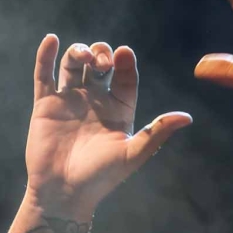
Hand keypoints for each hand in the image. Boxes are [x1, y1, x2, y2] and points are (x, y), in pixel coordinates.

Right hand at [25, 36, 191, 217]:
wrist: (65, 192)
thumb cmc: (102, 177)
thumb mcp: (133, 154)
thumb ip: (157, 132)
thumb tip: (188, 117)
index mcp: (119, 111)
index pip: (126, 78)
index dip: (125, 63)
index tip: (124, 54)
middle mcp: (95, 102)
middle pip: (100, 64)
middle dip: (101, 54)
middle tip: (102, 63)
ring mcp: (70, 101)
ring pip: (73, 64)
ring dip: (78, 52)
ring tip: (82, 57)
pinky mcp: (46, 105)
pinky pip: (44, 74)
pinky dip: (47, 55)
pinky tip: (52, 40)